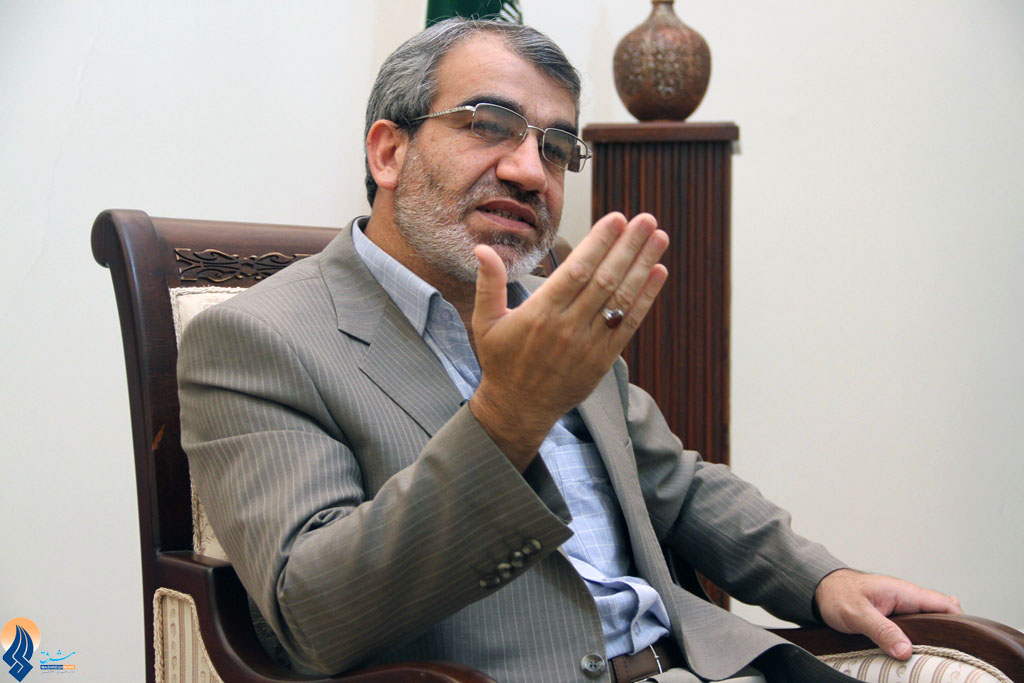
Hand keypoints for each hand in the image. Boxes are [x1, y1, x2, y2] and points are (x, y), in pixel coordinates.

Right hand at [469, 212, 668, 469]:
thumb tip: (481, 248)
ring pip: (621, 298)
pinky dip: (646, 298)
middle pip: (605, 279)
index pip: (576, 271)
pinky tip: (658, 273)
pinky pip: (629, 323)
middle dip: (628, 247)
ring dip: (643, 265)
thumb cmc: (501, 361)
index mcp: (540, 313)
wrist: (518, 408)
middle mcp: (568, 326)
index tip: (616, 219)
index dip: (599, 244)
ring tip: (660, 238)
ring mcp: (589, 343)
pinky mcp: (603, 358)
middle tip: (646, 219)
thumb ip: (488, 283)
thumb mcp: (485, 322)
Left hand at [814, 569, 962, 659]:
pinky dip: (914, 641)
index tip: (961, 644)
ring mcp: (900, 608)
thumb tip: (905, 650)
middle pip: (941, 617)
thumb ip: (881, 630)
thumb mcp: (857, 614)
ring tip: (930, 660)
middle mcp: (906, 598)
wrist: (819, 589)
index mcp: (904, 592)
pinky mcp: (892, 617)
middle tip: (945, 657)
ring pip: (927, 624)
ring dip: (929, 640)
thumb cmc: (837, 594)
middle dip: (947, 635)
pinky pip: (912, 629)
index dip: (960, 622)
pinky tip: (911, 655)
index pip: (945, 604)